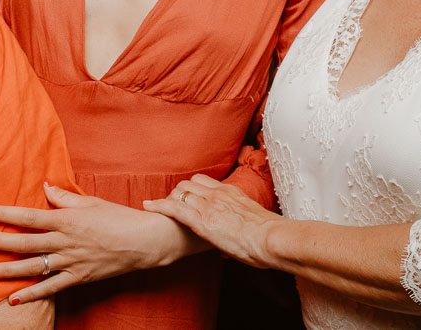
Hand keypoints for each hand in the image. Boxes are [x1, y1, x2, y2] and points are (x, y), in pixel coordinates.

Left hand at [0, 183, 205, 304]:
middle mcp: (65, 241)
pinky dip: (32, 295)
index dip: (7, 214)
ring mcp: (71, 262)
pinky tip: (13, 299)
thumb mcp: (90, 202)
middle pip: (25, 242)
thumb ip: (65, 196)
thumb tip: (45, 186)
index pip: (30, 216)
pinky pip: (51, 288)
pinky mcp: (79, 278)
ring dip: (8, 270)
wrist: (144, 241)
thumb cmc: (118, 217)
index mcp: (67, 219)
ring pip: (33, 267)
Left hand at [142, 174, 279, 268]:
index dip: (192, 189)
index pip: (204, 181)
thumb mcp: (254, 222)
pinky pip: (175, 208)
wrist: (271, 239)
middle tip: (173, 205)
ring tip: (159, 208)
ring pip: (179, 193)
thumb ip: (242, 223)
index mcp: (231, 193)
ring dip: (168, 200)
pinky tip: (149, 206)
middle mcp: (217, 195)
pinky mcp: (202, 220)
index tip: (187, 197)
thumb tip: (236, 237)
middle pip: (189, 184)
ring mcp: (209, 206)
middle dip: (178, 193)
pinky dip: (159, 206)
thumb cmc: (268, 236)